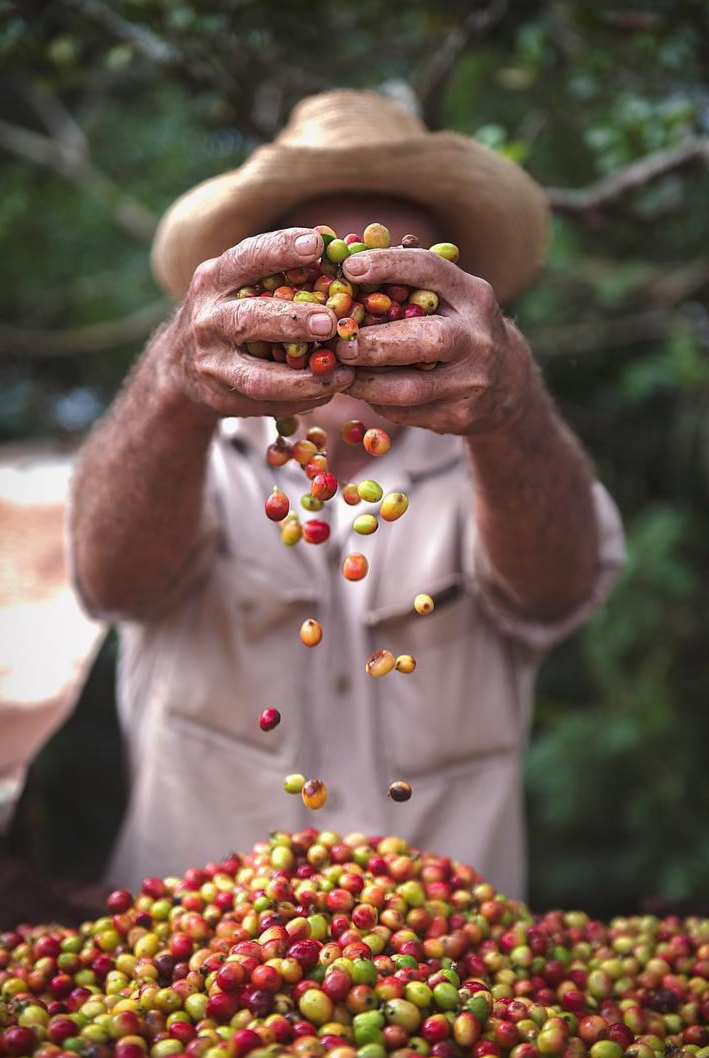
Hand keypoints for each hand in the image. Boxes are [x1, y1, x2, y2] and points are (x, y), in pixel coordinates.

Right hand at [164, 228, 353, 418]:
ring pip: (260, 378)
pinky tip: (330, 390)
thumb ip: (276, 271)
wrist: (180, 365)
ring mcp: (213, 365)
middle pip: (249, 320)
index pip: (246, 258)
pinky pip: (269, 404)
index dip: (281, 249)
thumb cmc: (228, 312)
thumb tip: (340, 247)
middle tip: (331, 322)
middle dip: (293, 321)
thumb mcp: (236, 284)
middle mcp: (207, 320)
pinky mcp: (223, 399)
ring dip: (306, 379)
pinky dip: (304, 399)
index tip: (316, 245)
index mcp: (214, 280)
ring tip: (345, 373)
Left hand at [338, 248, 533, 435]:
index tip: (350, 268)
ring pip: (410, 388)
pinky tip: (364, 390)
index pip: (430, 271)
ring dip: (366, 382)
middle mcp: (477, 338)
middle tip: (339, 344)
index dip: (388, 266)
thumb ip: (406, 284)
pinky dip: (378, 401)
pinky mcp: (459, 416)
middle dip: (375, 342)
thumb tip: (343, 265)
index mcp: (472, 295)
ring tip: (338, 371)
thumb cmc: (455, 326)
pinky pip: (407, 412)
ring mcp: (471, 381)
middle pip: (425, 340)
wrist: (505, 383)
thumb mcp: (447, 298)